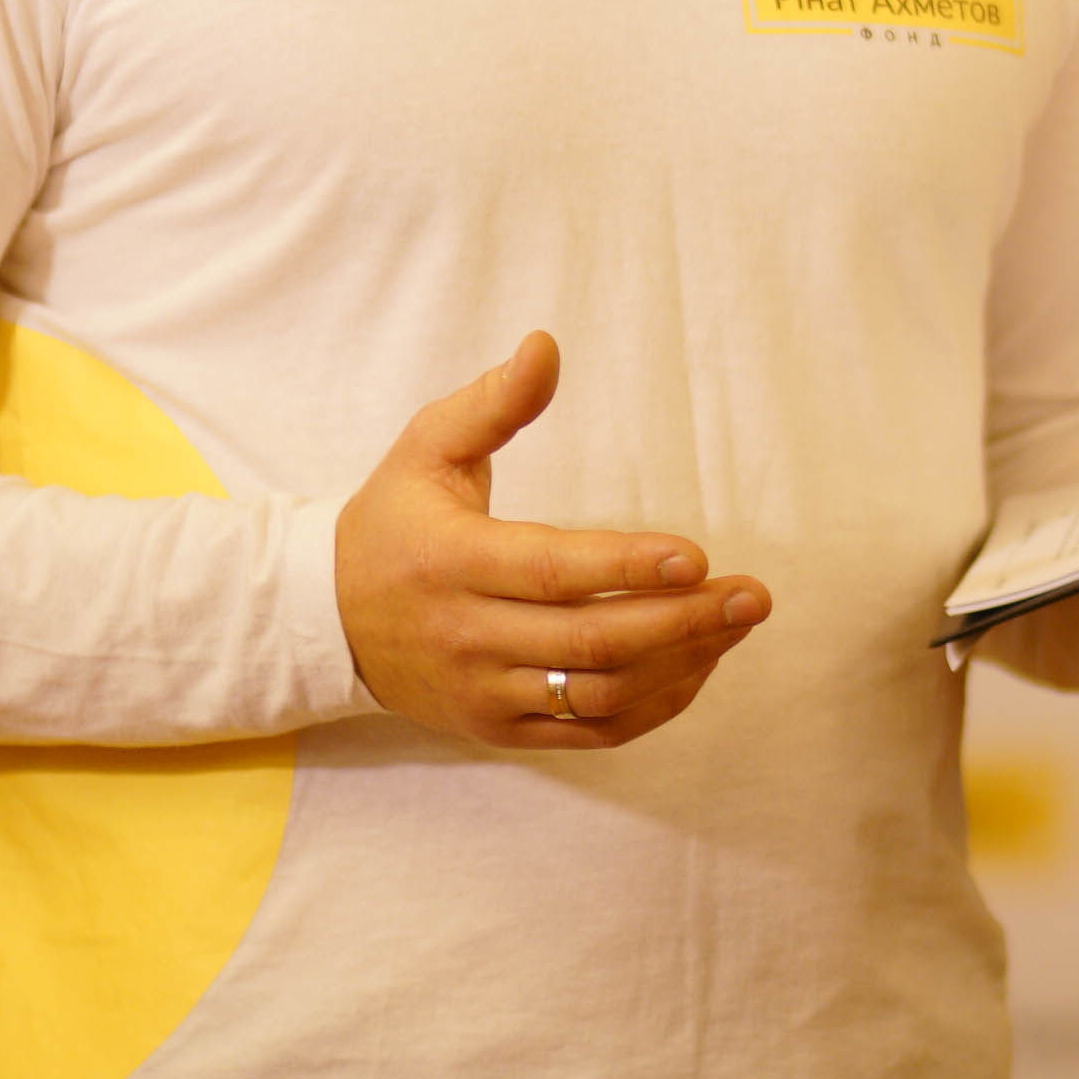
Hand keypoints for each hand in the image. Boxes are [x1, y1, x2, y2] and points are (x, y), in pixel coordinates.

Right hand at [334, 332, 768, 749]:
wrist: (327, 621)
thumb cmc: (392, 521)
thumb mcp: (426, 447)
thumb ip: (492, 402)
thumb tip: (547, 345)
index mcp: (452, 562)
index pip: (552, 572)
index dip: (626, 566)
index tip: (697, 556)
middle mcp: (467, 636)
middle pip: (590, 641)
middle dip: (682, 621)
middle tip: (752, 598)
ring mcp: (484, 691)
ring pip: (598, 694)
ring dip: (678, 665)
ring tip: (734, 627)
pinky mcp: (497, 727)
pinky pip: (589, 733)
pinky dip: (651, 708)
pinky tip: (696, 668)